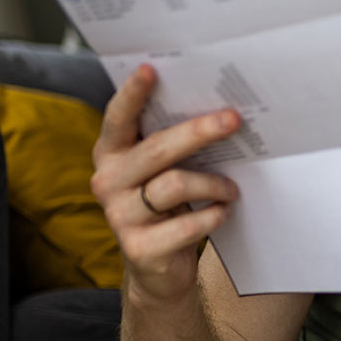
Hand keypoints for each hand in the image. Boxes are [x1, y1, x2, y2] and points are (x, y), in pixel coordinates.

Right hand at [92, 64, 241, 305]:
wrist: (157, 271)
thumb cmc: (165, 208)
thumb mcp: (162, 172)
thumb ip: (171, 145)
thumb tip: (218, 111)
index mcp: (110, 154)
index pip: (118, 119)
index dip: (132, 94)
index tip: (151, 70)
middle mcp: (107, 182)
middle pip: (157, 149)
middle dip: (199, 131)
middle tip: (233, 120)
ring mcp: (119, 217)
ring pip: (175, 185)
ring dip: (214, 184)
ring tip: (233, 189)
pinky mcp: (139, 249)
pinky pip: (186, 224)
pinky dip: (212, 216)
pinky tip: (221, 213)